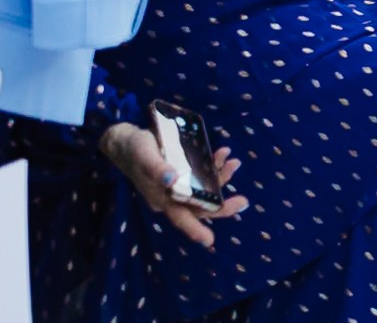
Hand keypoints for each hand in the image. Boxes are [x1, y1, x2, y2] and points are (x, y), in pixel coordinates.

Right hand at [99, 123, 247, 247]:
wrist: (127, 141)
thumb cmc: (135, 151)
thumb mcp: (144, 157)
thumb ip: (157, 169)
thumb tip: (171, 180)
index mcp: (162, 199)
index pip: (182, 218)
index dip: (196, 229)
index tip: (210, 241)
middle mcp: (173, 196)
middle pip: (200, 206)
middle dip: (223, 205)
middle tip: (243, 201)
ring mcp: (180, 184)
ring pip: (206, 188)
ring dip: (222, 178)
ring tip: (234, 161)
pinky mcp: (184, 172)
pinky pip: (204, 174)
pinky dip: (216, 165)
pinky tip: (223, 153)